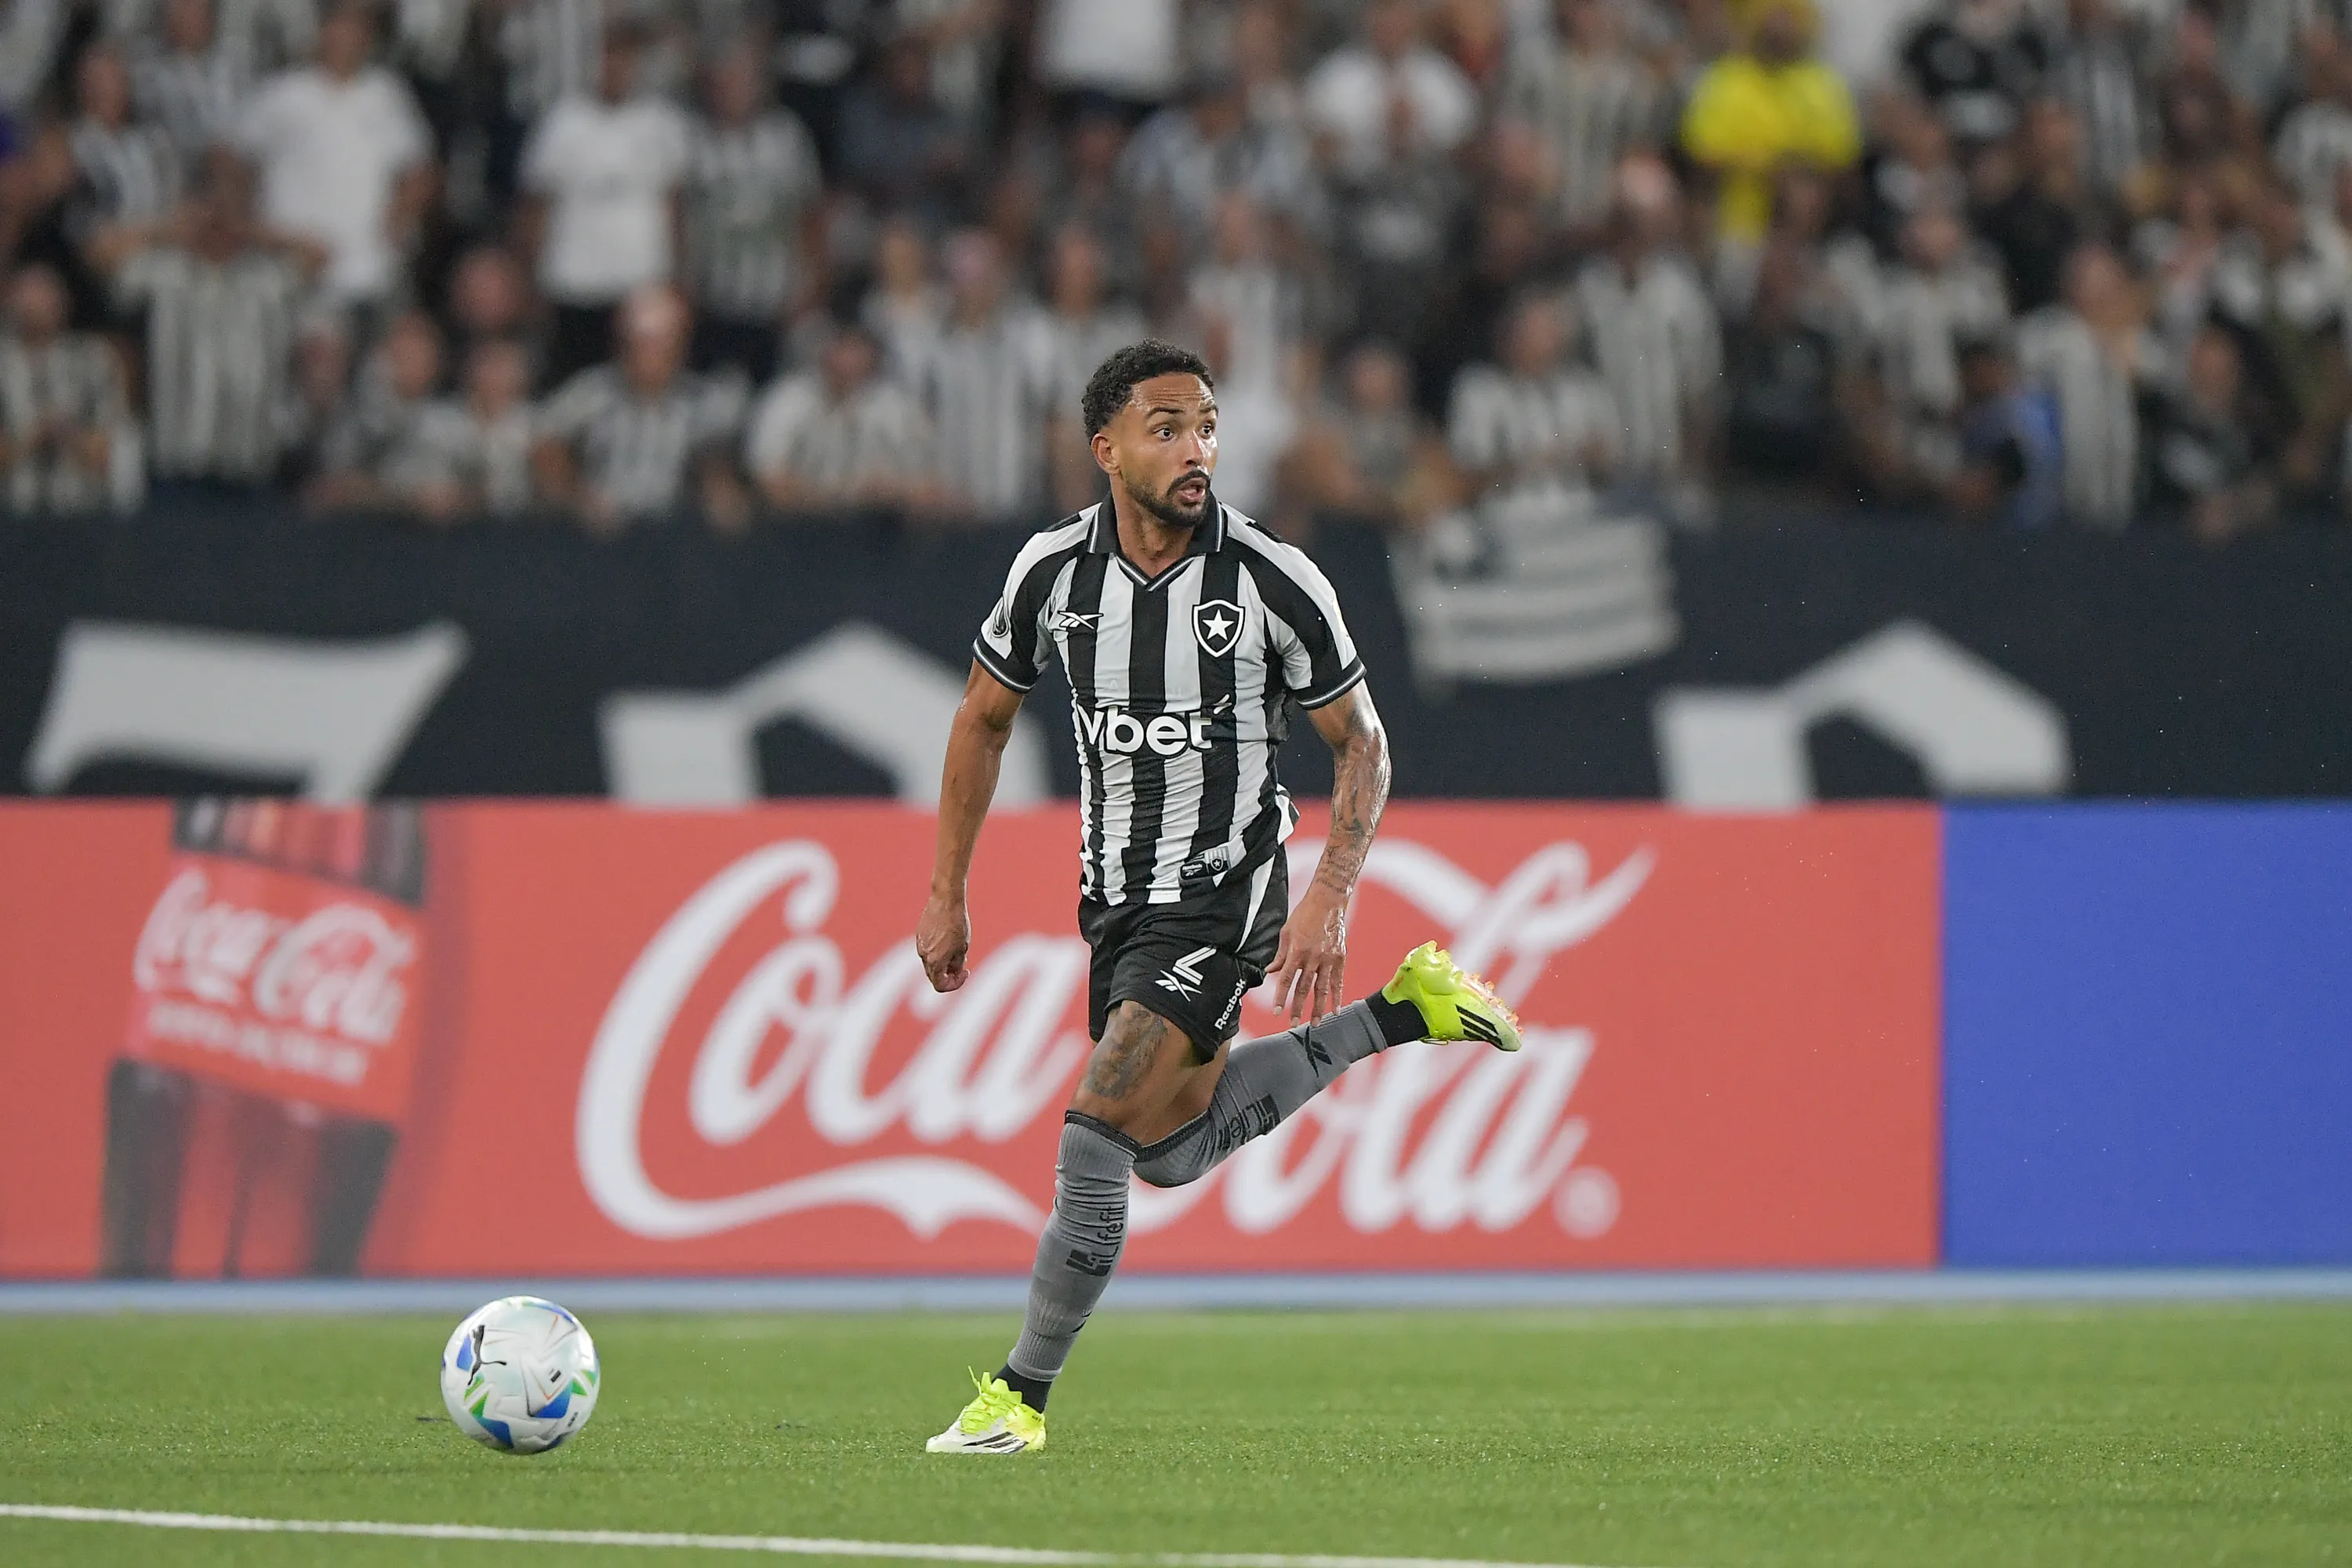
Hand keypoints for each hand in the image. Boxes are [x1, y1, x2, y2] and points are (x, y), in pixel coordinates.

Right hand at [916, 889, 971, 992]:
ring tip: (957, 951)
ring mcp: (919, 945)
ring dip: (943, 964)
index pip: (940, 986)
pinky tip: (948, 941)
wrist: (946, 900)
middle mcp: (923, 956)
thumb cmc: (958, 923)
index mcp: (935, 961)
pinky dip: (937, 953)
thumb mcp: (962, 947)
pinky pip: (927, 951)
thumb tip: (953, 972)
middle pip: (934, 976)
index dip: (954, 984)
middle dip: (949, 975)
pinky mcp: (919, 935)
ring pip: (930, 964)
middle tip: (963, 966)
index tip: (965, 972)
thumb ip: (956, 964)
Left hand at [1266, 878, 1347, 1021]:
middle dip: (1298, 1008)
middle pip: (1304, 988)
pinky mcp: (1340, 958)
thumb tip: (1271, 972)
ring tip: (1315, 1024)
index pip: (1286, 979)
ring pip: (1322, 989)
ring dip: (1318, 1008)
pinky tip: (1336, 1010)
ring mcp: (1328, 959)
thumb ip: (1280, 955)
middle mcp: (1313, 957)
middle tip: (1293, 1024)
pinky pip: (1338, 981)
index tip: (1276, 1012)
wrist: (1328, 902)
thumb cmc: (1304, 914)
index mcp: (1297, 951)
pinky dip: (1337, 997)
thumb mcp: (1286, 932)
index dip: (1280, 997)